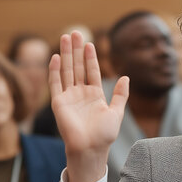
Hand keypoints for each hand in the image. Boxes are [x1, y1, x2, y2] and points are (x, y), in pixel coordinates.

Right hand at [49, 31, 128, 181]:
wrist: (90, 148)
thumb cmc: (104, 134)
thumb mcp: (117, 112)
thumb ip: (121, 95)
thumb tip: (126, 77)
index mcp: (95, 94)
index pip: (92, 71)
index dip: (91, 57)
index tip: (90, 43)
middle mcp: (80, 93)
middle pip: (78, 67)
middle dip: (76, 50)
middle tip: (75, 33)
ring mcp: (69, 97)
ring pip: (66, 71)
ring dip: (65, 55)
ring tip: (65, 38)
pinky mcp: (58, 103)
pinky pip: (55, 83)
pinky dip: (55, 70)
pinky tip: (56, 57)